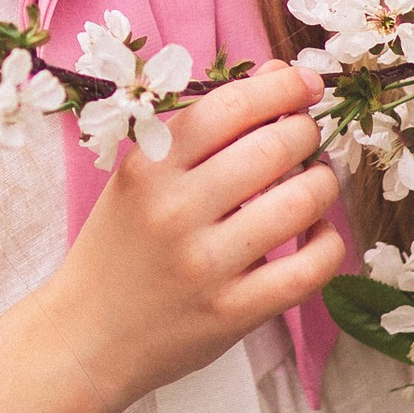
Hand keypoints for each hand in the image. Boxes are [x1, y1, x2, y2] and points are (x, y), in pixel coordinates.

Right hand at [40, 57, 343, 408]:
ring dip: (324, 184)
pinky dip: (328, 242)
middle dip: (306, 134)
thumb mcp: (140, 178)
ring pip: (302, 202)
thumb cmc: (120, 248)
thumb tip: (278, 75)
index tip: (305, 86)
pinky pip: (310, 268)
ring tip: (315, 184)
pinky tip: (316, 234)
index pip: (229, 106)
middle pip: (275, 147)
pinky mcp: (232, 312)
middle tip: (306, 140)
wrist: (85, 337)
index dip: (282, 87)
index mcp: (147, 168)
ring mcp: (205, 265)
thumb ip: (202, 128)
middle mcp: (174, 211)